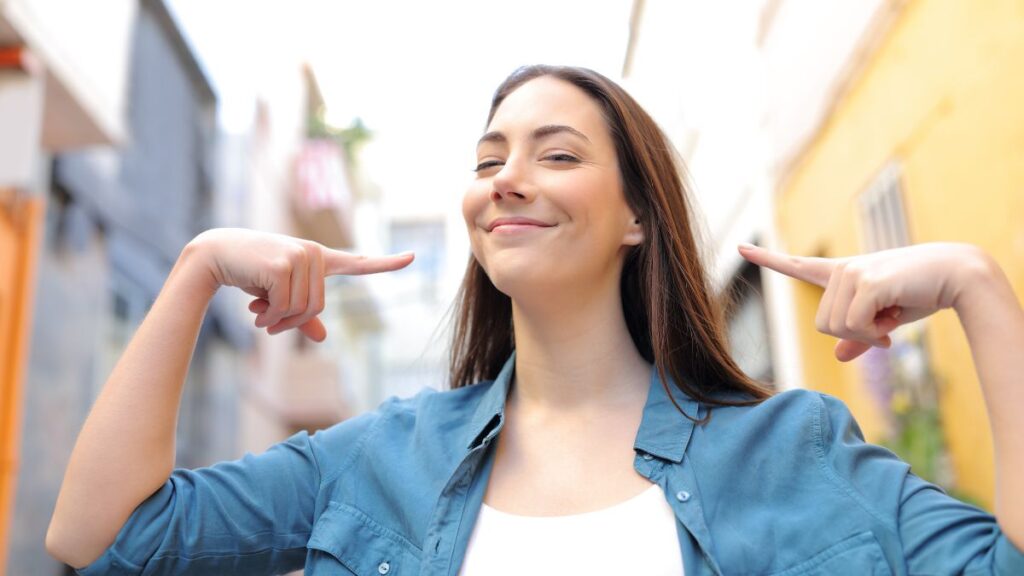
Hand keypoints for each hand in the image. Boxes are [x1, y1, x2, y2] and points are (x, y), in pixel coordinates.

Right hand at [189, 228, 412, 341]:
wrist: (216, 254)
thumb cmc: (250, 273)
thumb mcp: (279, 295)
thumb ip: (302, 316)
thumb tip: (323, 338)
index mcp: (318, 259)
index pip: (358, 262)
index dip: (386, 263)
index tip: (412, 257)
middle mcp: (313, 253)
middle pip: (317, 307)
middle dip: (291, 321)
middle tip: (267, 319)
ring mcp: (300, 256)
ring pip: (302, 309)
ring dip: (277, 320)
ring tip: (259, 310)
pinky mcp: (284, 264)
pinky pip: (286, 307)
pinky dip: (269, 315)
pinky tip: (254, 305)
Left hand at [738, 242, 991, 361]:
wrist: (955, 276)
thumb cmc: (920, 294)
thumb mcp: (885, 319)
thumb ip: (860, 336)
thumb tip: (838, 355)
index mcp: (841, 274)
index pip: (797, 266)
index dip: (767, 260)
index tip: (740, 248)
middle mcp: (840, 270)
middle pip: (823, 326)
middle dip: (855, 335)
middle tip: (884, 325)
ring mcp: (850, 274)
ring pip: (836, 328)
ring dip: (867, 334)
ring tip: (891, 315)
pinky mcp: (864, 282)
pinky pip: (855, 327)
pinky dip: (876, 333)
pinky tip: (895, 316)